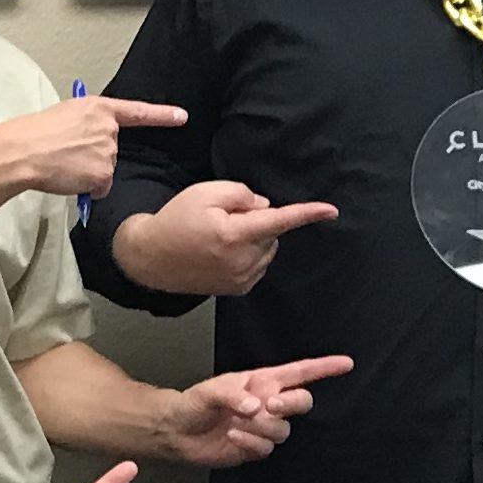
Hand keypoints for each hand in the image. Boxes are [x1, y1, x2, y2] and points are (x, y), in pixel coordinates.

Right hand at [0, 93, 186, 198]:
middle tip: (66, 155)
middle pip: (111, 150)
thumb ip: (85, 124)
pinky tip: (69, 177)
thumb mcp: (65, 115)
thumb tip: (88, 141)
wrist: (23, 151)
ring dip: (88, 173)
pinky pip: (100, 187)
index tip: (182, 116)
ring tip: (63, 164)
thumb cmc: (35, 134)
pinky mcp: (103, 173)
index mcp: (98, 108)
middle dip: (93, 157)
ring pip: (105, 170)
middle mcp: (108, 128)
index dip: (162, 115)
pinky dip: (87, 188)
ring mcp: (108, 150)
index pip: (137, 111)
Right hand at [112, 180, 339, 295]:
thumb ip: (242, 194)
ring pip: (267, 249)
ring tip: (219, 237)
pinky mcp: (238, 289)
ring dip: (254, 239)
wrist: (151, 258)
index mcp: (234, 234)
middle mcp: (242, 261)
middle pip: (272, 233)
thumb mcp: (205, 193)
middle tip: (225, 218)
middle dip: (258, 221)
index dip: (306, 214)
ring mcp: (240, 278)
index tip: (330, 211)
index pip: (279, 221)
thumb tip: (265, 207)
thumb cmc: (175, 221)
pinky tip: (222, 252)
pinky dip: (249, 255)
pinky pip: (258, 264)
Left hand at [162, 354, 354, 468]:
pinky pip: (267, 447)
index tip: (346, 364)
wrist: (178, 432)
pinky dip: (251, 442)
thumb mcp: (211, 390)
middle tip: (270, 406)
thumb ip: (234, 394)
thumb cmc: (194, 403)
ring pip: (283, 429)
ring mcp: (264, 426)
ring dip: (261, 427)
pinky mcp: (257, 447)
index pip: (300, 373)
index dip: (324, 368)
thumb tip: (255, 405)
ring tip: (237, 423)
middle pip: (301, 402)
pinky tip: (233, 436)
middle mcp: (268, 402)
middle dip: (290, 404)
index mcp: (263, 382)